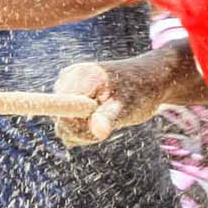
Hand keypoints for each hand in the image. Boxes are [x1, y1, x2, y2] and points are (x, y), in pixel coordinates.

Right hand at [51, 54, 174, 146]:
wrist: (147, 79)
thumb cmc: (140, 92)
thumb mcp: (127, 106)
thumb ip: (109, 117)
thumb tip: (99, 131)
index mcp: (81, 76)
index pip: (61, 111)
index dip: (77, 127)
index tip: (97, 129)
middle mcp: (68, 78)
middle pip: (61, 121)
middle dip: (84, 130)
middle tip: (109, 124)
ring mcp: (67, 86)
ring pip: (64, 125)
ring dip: (85, 130)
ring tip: (107, 119)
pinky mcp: (69, 95)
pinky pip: (68, 123)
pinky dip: (84, 127)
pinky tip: (100, 118)